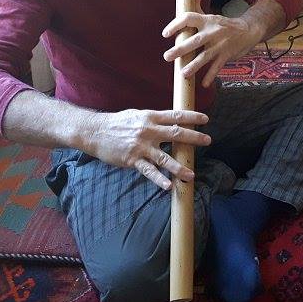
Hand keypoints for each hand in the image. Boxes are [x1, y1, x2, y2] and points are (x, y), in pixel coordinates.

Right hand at [87, 109, 210, 189]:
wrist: (94, 132)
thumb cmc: (118, 123)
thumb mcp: (138, 115)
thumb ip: (155, 119)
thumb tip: (173, 120)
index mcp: (150, 117)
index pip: (175, 115)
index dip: (192, 116)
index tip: (205, 118)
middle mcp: (148, 130)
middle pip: (175, 134)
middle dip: (194, 137)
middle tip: (208, 140)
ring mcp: (141, 146)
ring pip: (164, 157)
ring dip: (179, 167)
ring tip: (191, 175)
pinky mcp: (132, 159)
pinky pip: (148, 171)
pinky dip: (158, 179)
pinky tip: (168, 186)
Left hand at [162, 5, 262, 87]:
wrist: (249, 31)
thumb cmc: (225, 25)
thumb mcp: (213, 16)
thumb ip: (199, 9)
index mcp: (207, 21)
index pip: (189, 18)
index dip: (176, 24)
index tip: (165, 34)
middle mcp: (212, 32)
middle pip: (195, 40)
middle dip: (180, 49)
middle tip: (167, 56)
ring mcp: (220, 45)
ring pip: (205, 56)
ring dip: (194, 65)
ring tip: (183, 73)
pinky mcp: (226, 55)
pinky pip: (217, 67)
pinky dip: (211, 76)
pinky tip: (204, 84)